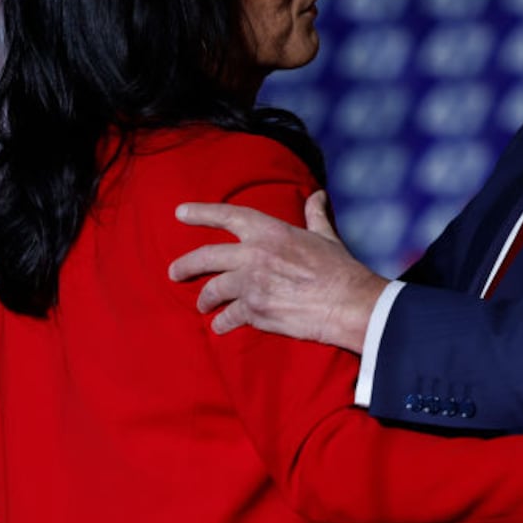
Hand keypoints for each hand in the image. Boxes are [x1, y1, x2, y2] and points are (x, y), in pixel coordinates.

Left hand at [168, 190, 387, 352]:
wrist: (349, 304)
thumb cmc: (340, 270)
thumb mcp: (326, 237)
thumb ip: (315, 216)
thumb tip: (317, 196)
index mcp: (270, 231)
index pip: (228, 216)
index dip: (201, 212)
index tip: (180, 212)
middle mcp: (254, 254)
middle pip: (206, 257)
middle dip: (185, 266)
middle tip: (174, 272)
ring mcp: (251, 284)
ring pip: (213, 290)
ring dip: (204, 299)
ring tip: (202, 305)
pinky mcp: (255, 311)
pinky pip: (228, 317)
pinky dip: (222, 323)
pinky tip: (219, 327)